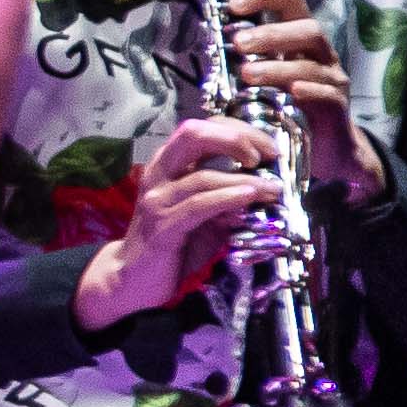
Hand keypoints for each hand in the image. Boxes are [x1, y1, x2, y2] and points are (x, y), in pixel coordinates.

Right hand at [75, 114, 287, 329]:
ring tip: (272, 189)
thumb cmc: (174, 243)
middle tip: (265, 156)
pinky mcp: (162, 227)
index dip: (238, 131)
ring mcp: (158, 200)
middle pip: (194, 135)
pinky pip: (199, 206)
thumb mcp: (205, 215)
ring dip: (244, 180)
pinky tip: (250, 198)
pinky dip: (228, 198)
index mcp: (168, 164)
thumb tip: (265, 187)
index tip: (267, 148)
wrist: (134, 278)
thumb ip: (227, 197)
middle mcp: (158, 174)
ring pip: (203, 176)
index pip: (202, 128)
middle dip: (236, 139)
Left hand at [223, 0, 385, 197]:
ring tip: (248, 75)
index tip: (234, 5)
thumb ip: (244, 61)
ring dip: (277, 67)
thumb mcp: (264, 79)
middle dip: (271, 34)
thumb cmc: (288, 107)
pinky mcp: (337, 105)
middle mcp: (320, 53)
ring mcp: (331, 79)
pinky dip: (309, 91)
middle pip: (307, 28)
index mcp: (299, 38)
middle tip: (239, 45)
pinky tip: (292, 94)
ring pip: (311, 63)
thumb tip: (208, 46)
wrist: (324, 147)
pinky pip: (326, 94)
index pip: (291, 0)